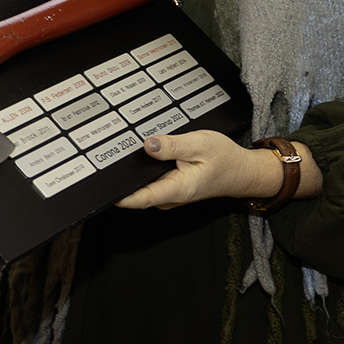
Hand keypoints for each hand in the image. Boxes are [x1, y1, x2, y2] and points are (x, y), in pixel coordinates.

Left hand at [115, 131, 319, 209]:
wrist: (242, 171)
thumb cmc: (225, 159)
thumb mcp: (200, 144)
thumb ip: (172, 146)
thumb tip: (147, 145)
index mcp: (176, 189)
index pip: (140, 198)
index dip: (117, 194)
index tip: (100, 187)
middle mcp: (170, 196)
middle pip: (137, 191)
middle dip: (123, 176)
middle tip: (109, 154)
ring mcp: (169, 194)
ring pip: (143, 185)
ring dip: (134, 171)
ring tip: (125, 150)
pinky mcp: (170, 188)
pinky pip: (151, 181)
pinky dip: (145, 170)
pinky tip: (143, 154)